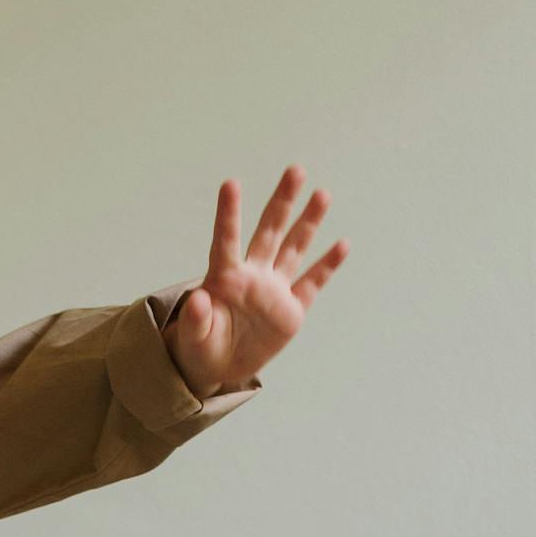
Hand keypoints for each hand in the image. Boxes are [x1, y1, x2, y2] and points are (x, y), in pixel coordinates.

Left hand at [165, 165, 347, 397]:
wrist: (220, 365)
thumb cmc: (200, 345)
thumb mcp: (193, 338)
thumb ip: (195, 319)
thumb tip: (197, 300)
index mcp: (225, 278)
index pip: (227, 241)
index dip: (228, 214)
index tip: (230, 184)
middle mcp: (252, 275)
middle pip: (269, 232)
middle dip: (282, 202)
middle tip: (295, 170)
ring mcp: (274, 289)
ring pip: (294, 249)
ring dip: (308, 222)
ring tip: (321, 194)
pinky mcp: (291, 309)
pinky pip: (312, 283)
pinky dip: (326, 266)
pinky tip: (342, 244)